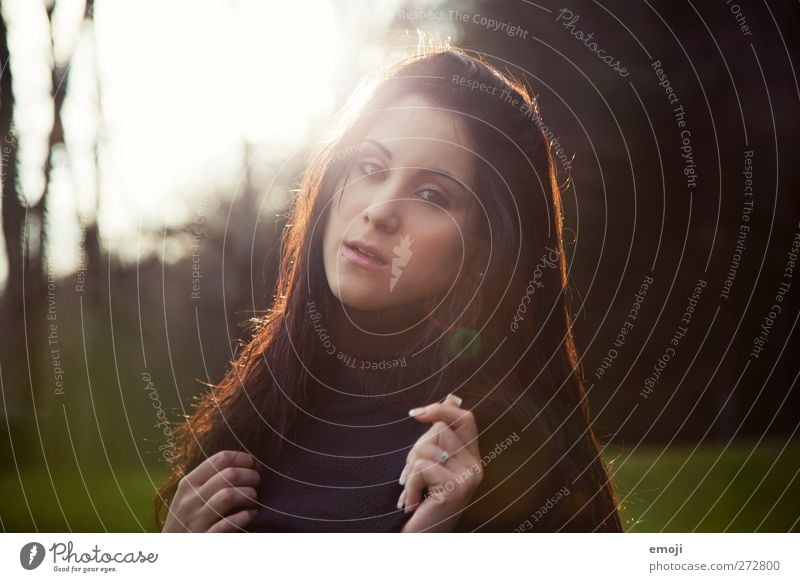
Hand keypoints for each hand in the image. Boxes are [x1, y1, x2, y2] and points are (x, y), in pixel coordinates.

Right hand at [162, 450, 261, 531]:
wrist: (168, 550)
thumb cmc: (187, 518)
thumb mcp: (191, 495)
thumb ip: (211, 479)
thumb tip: (247, 463)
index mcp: (189, 483)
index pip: (220, 459)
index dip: (243, 459)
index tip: (254, 464)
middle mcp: (191, 499)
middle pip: (229, 475)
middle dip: (250, 475)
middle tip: (258, 481)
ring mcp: (196, 519)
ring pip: (228, 495)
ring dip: (248, 494)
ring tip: (254, 498)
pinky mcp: (205, 538)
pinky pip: (227, 523)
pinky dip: (244, 516)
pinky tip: (252, 514)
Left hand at [398, 394, 482, 531]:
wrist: (420, 539)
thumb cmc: (420, 501)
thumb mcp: (430, 464)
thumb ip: (439, 436)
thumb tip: (451, 396)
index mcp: (472, 458)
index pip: (466, 418)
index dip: (442, 408)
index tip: (414, 414)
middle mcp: (476, 467)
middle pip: (440, 429)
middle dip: (415, 447)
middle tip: (409, 476)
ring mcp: (469, 478)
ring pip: (428, 447)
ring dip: (409, 470)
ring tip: (413, 492)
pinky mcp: (455, 488)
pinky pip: (421, 467)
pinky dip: (408, 485)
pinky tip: (412, 503)